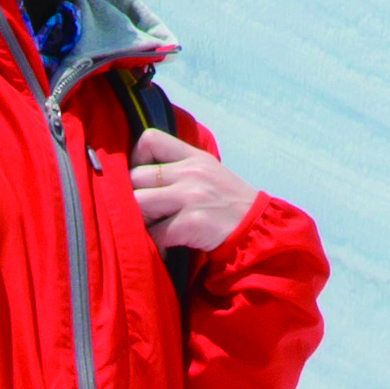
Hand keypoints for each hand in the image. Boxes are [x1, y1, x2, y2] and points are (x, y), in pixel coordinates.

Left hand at [132, 130, 258, 255]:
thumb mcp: (209, 173)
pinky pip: (154, 233)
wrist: (257, 230)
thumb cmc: (229, 204)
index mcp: (193, 157)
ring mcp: (190, 197)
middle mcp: (190, 172)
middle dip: (132, 198)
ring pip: (138, 203)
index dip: (136, 158)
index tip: (142, 179)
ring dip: (139, 221)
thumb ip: (179, 168)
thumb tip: (139, 176)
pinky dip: (154, 245)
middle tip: (144, 214)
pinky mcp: (191, 223)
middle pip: (135, 176)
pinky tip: (164, 248)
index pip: (150, 139)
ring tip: (152, 229)